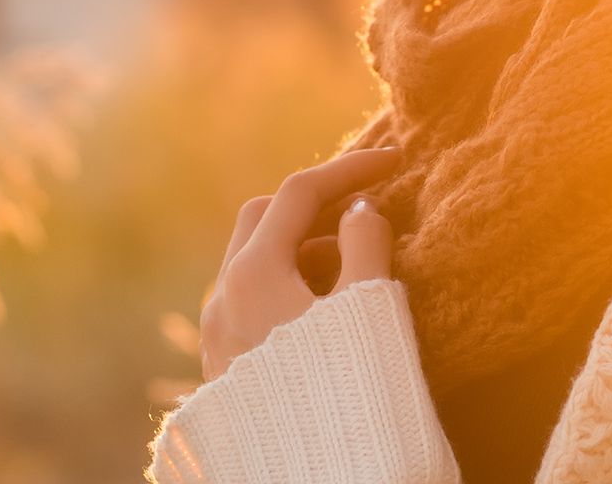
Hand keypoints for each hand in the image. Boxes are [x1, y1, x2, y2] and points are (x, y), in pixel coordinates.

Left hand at [199, 145, 402, 381]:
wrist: (319, 476)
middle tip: (363, 204)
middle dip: (314, 202)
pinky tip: (327, 306)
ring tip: (354, 260)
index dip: (350, 168)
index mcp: (253, 274)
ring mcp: (216, 335)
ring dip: (301, 245)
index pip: (300, 193)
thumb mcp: (369, 308)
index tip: (395, 160)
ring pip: (252, 261)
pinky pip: (250, 300)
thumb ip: (367, 244)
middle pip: (262, 218)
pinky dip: (288, 282)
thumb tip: (362, 210)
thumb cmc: (348, 391)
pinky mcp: (224, 367)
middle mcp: (222, 298)